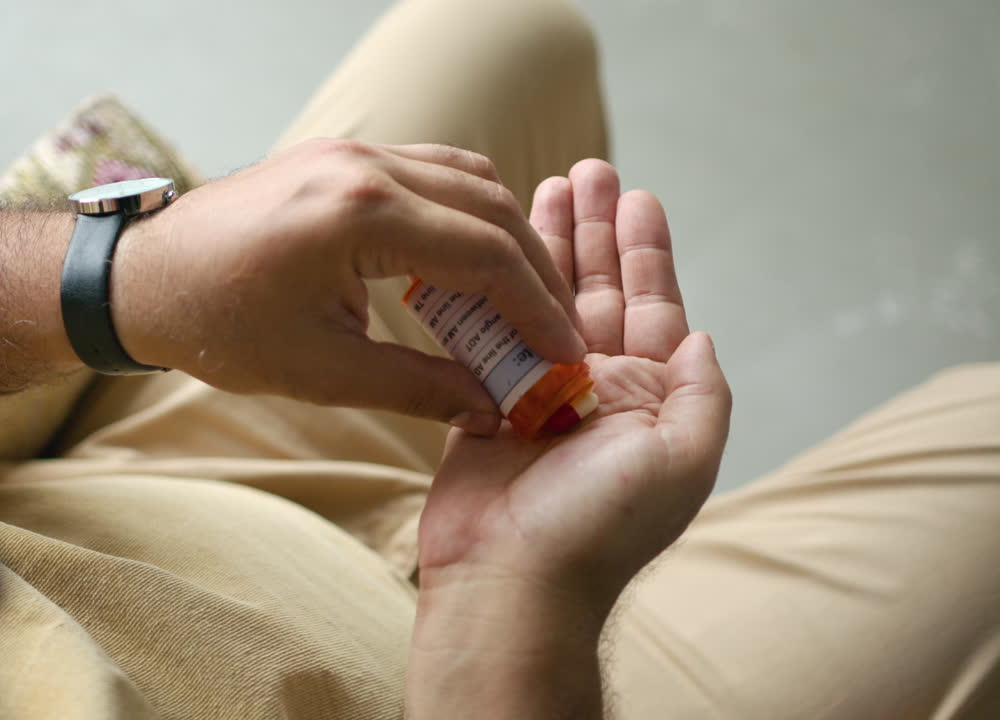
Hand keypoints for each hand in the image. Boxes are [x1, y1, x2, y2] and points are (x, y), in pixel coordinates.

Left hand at [109, 139, 584, 430]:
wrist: (144, 278)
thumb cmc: (218, 326)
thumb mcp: (321, 371)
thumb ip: (417, 387)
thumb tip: (491, 409)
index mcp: (360, 213)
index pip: (486, 254)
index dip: (537, 310)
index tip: (565, 355)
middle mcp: (365, 165)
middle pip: (491, 208)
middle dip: (535, 275)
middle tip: (556, 334)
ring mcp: (353, 151)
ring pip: (469, 180)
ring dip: (507, 239)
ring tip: (524, 303)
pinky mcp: (342, 157)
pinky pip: (433, 172)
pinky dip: (468, 215)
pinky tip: (474, 263)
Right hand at [418, 158, 732, 609]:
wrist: (513, 581)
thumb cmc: (598, 527)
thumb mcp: (681, 460)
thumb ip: (700, 394)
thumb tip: (702, 336)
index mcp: (646, 398)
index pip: (652, 305)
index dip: (646, 248)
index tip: (637, 195)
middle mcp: (596, 388)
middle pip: (597, 289)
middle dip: (593, 230)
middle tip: (587, 170)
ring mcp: (539, 393)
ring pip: (542, 301)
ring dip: (543, 247)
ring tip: (540, 188)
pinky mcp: (486, 402)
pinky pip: (491, 333)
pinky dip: (491, 291)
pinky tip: (487, 252)